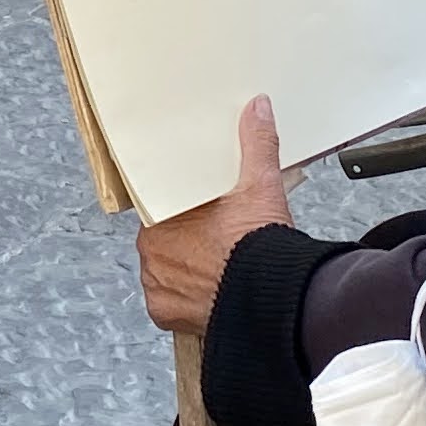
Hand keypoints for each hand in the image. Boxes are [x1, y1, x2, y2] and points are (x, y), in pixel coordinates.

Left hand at [137, 99, 292, 336]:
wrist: (273, 299)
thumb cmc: (259, 246)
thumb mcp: (260, 186)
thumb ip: (256, 144)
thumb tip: (256, 109)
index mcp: (161, 221)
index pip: (160, 209)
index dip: (180, 209)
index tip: (199, 211)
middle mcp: (151, 256)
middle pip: (163, 240)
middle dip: (185, 237)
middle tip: (215, 235)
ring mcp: (158, 289)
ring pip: (166, 271)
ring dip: (185, 268)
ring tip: (217, 264)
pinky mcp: (168, 316)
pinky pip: (171, 303)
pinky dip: (188, 298)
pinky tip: (210, 289)